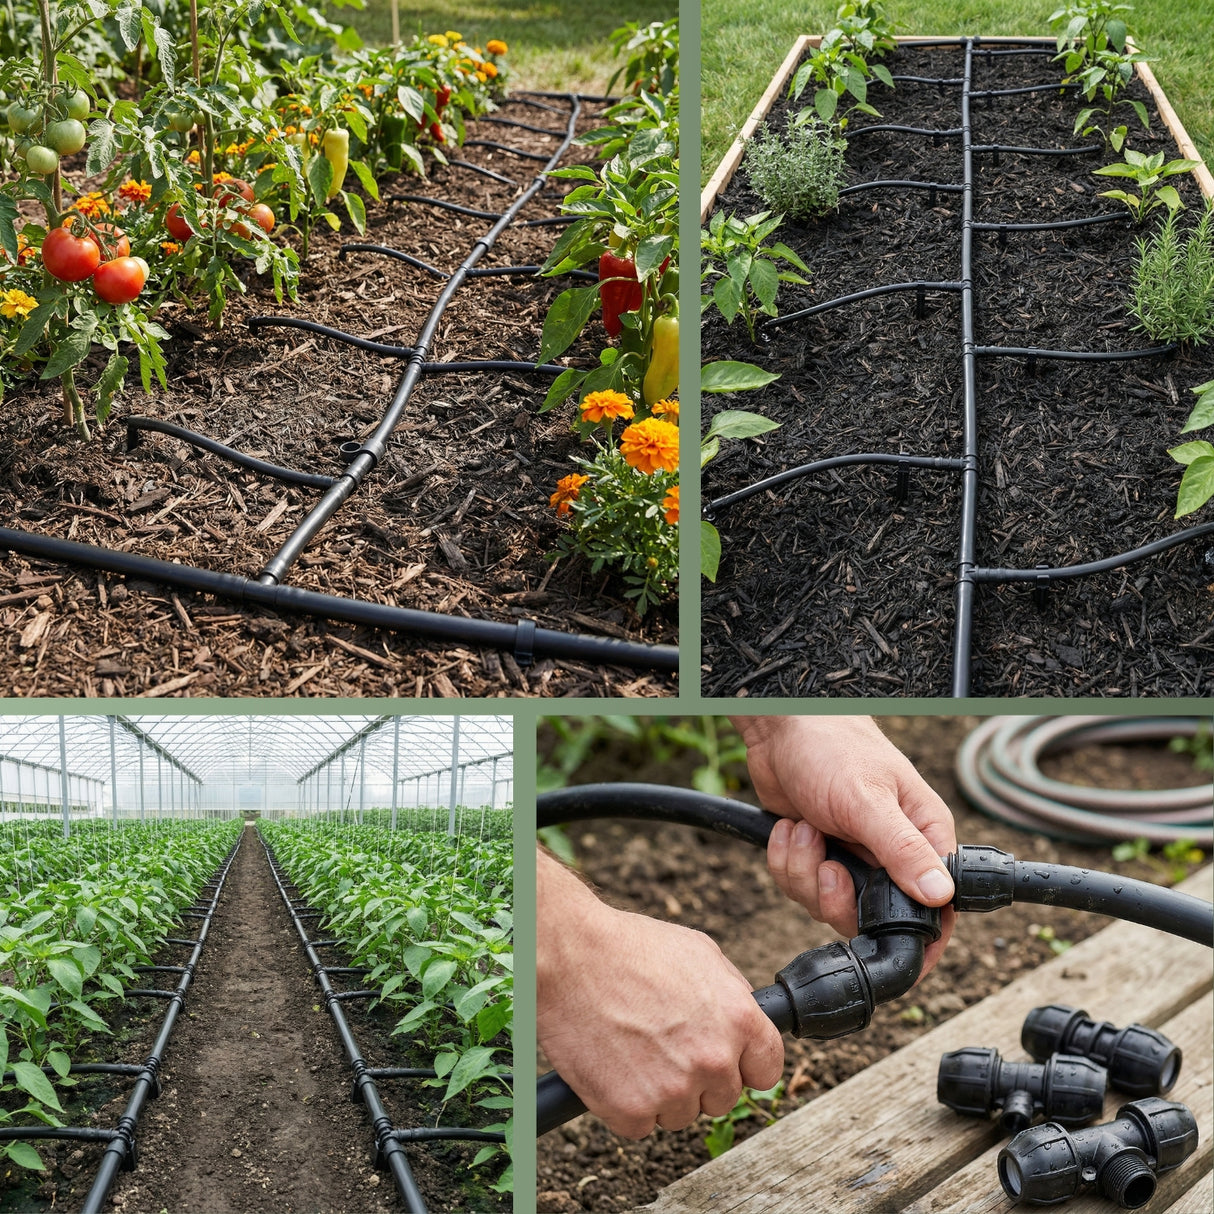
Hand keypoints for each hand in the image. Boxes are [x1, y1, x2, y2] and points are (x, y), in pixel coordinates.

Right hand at [537, 848, 784, 1138]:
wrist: (570, 957)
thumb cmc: (629, 948)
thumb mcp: (700, 952)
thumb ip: (733, 993)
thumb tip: (747, 1016)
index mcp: (739, 1020)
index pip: (767, 1070)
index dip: (744, 1064)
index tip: (726, 1059)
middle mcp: (713, 1060)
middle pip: (723, 1097)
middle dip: (699, 1077)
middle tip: (665, 1044)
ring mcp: (673, 1090)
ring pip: (682, 1114)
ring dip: (663, 1092)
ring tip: (635, 1047)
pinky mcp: (632, 1111)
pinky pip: (642, 1125)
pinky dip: (627, 1104)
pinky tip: (615, 1065)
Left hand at [732, 716, 956, 976]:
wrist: (779, 729)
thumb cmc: (832, 747)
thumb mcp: (867, 800)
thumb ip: (903, 850)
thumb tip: (941, 895)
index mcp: (922, 836)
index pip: (936, 906)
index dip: (915, 935)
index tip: (888, 949)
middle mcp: (889, 852)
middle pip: (871, 918)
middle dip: (836, 897)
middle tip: (828, 863)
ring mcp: (850, 856)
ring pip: (828, 904)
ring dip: (805, 871)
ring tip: (805, 828)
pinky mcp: (816, 854)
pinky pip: (800, 886)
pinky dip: (787, 860)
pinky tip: (790, 826)